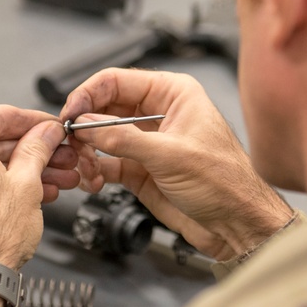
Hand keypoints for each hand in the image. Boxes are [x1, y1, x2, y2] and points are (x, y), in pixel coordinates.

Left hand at [0, 105, 83, 271]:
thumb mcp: (26, 183)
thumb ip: (38, 148)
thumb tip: (46, 133)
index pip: (1, 115)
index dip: (36, 121)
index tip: (53, 127)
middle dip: (34, 150)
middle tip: (61, 155)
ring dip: (23, 169)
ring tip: (55, 179)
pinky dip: (1, 183)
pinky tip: (32, 192)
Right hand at [61, 68, 293, 260]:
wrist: (237, 225)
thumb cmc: (226, 182)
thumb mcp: (171, 155)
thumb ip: (124, 139)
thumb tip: (86, 125)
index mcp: (174, 94)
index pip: (118, 81)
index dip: (89, 94)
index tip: (70, 112)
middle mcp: (159, 113)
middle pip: (104, 108)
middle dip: (85, 126)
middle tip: (70, 142)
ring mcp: (148, 142)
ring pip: (101, 137)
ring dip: (87, 152)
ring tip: (85, 166)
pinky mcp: (141, 170)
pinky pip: (107, 163)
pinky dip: (95, 171)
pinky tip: (93, 180)